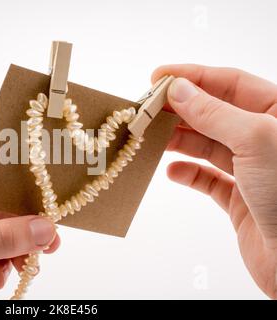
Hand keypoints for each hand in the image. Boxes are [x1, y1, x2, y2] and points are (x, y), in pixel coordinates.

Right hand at [152, 64, 276, 298]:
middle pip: (213, 113)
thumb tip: (178, 89)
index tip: (159, 77)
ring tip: (152, 139)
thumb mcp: (254, 139)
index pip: (230, 83)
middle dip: (180, 110)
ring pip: (206, 145)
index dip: (193, 76)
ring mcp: (251, 169)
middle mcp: (264, 138)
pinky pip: (206, 179)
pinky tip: (172, 171)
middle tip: (147, 110)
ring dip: (178, 140)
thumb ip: (213, 112)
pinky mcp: (238, 198)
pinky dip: (187, 173)